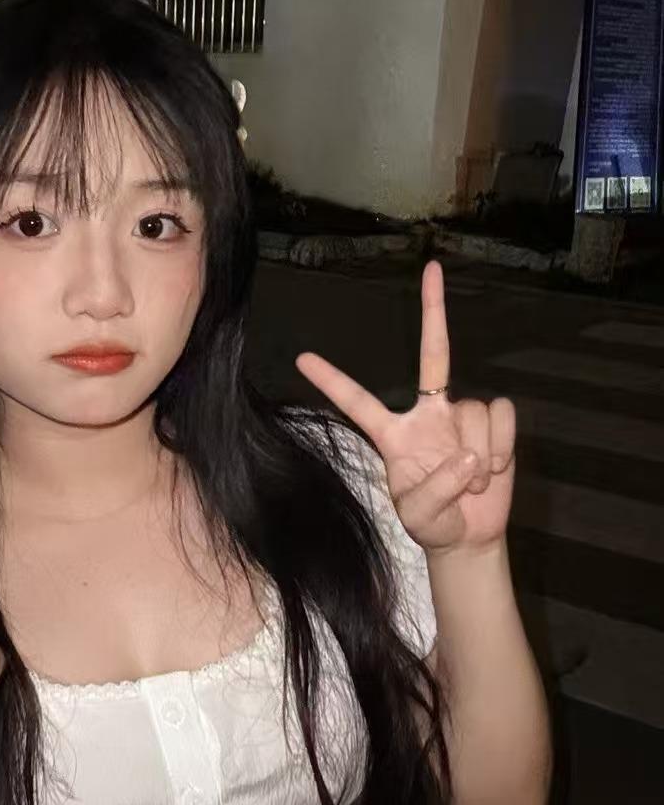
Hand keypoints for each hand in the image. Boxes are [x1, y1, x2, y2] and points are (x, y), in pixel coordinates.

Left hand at [294, 260, 515, 556]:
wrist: (469, 535)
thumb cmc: (433, 522)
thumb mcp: (420, 514)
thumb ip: (437, 488)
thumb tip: (467, 458)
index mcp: (393, 435)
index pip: (358, 402)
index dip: (332, 381)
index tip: (302, 358)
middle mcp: (426, 415)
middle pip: (433, 356)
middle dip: (433, 312)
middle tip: (432, 269)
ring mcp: (460, 416)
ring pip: (475, 410)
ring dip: (480, 454)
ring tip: (471, 483)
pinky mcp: (492, 424)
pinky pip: (502, 417)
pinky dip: (502, 447)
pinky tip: (493, 471)